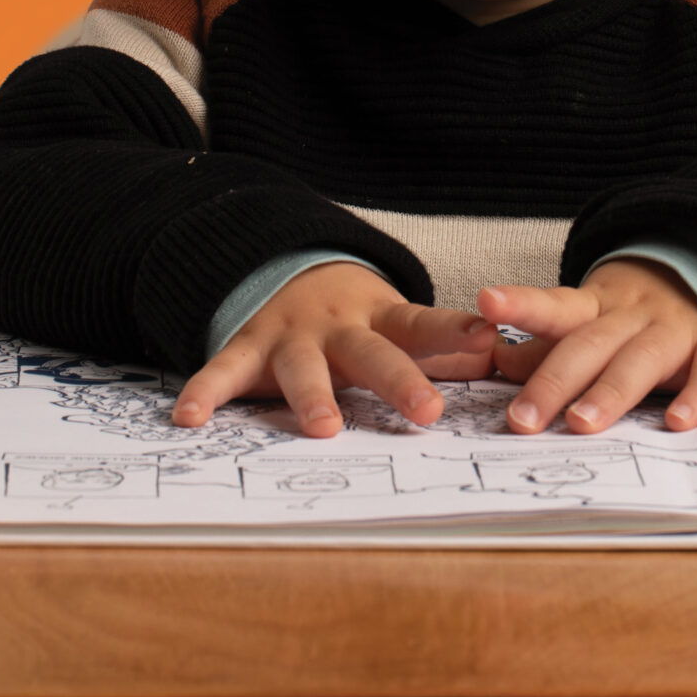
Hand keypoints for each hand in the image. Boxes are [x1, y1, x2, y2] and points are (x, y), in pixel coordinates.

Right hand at [172, 263, 497, 437]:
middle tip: (428, 411)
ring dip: (312, 397)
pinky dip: (205, 392)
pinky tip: (190, 418)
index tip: (491, 339)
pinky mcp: (247, 348)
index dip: (458, 332)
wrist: (285, 269)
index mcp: (383, 320)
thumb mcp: (398, 322)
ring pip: (303, 369)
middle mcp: (339, 328)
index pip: (426, 326)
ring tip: (325, 428)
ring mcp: (291, 337)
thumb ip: (443, 346)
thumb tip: (506, 361)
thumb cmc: (357, 317)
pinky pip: (223, 371)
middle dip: (400, 382)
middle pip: (374, 354)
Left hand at [477, 257, 696, 435]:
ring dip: (610, 392)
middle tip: (523, 420)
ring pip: (641, 358)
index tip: (487, 302)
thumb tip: (498, 365)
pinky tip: (677, 423)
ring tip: (581, 424)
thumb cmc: (630, 319)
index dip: (521, 304)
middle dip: (554, 381)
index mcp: (594, 305)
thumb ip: (544, 348)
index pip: (555, 305)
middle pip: (590, 344)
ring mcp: (677, 329)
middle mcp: (633, 314)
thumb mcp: (586, 324)